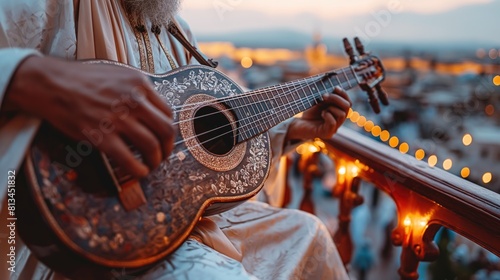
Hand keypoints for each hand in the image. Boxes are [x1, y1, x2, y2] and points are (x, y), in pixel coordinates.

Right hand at [5, 56, 174, 177]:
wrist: (50, 83)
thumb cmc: (81, 78)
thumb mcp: (117, 74)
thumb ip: (137, 91)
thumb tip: (152, 111)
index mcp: (139, 84)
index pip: (167, 112)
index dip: (168, 129)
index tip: (164, 137)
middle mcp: (133, 100)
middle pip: (166, 130)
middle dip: (168, 147)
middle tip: (164, 154)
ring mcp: (118, 119)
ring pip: (151, 146)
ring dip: (156, 160)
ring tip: (151, 165)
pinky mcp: (102, 136)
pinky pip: (129, 160)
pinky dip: (139, 170)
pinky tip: (138, 172)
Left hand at [286, 86, 350, 140]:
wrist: (298, 125)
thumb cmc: (309, 112)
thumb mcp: (319, 101)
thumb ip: (328, 96)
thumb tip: (334, 88)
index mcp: (338, 112)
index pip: (348, 102)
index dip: (343, 94)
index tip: (335, 87)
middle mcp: (338, 121)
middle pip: (347, 107)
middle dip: (336, 98)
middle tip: (324, 96)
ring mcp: (334, 128)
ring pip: (342, 114)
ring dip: (331, 107)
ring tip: (322, 109)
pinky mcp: (327, 134)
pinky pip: (332, 123)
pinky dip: (327, 115)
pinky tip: (322, 114)